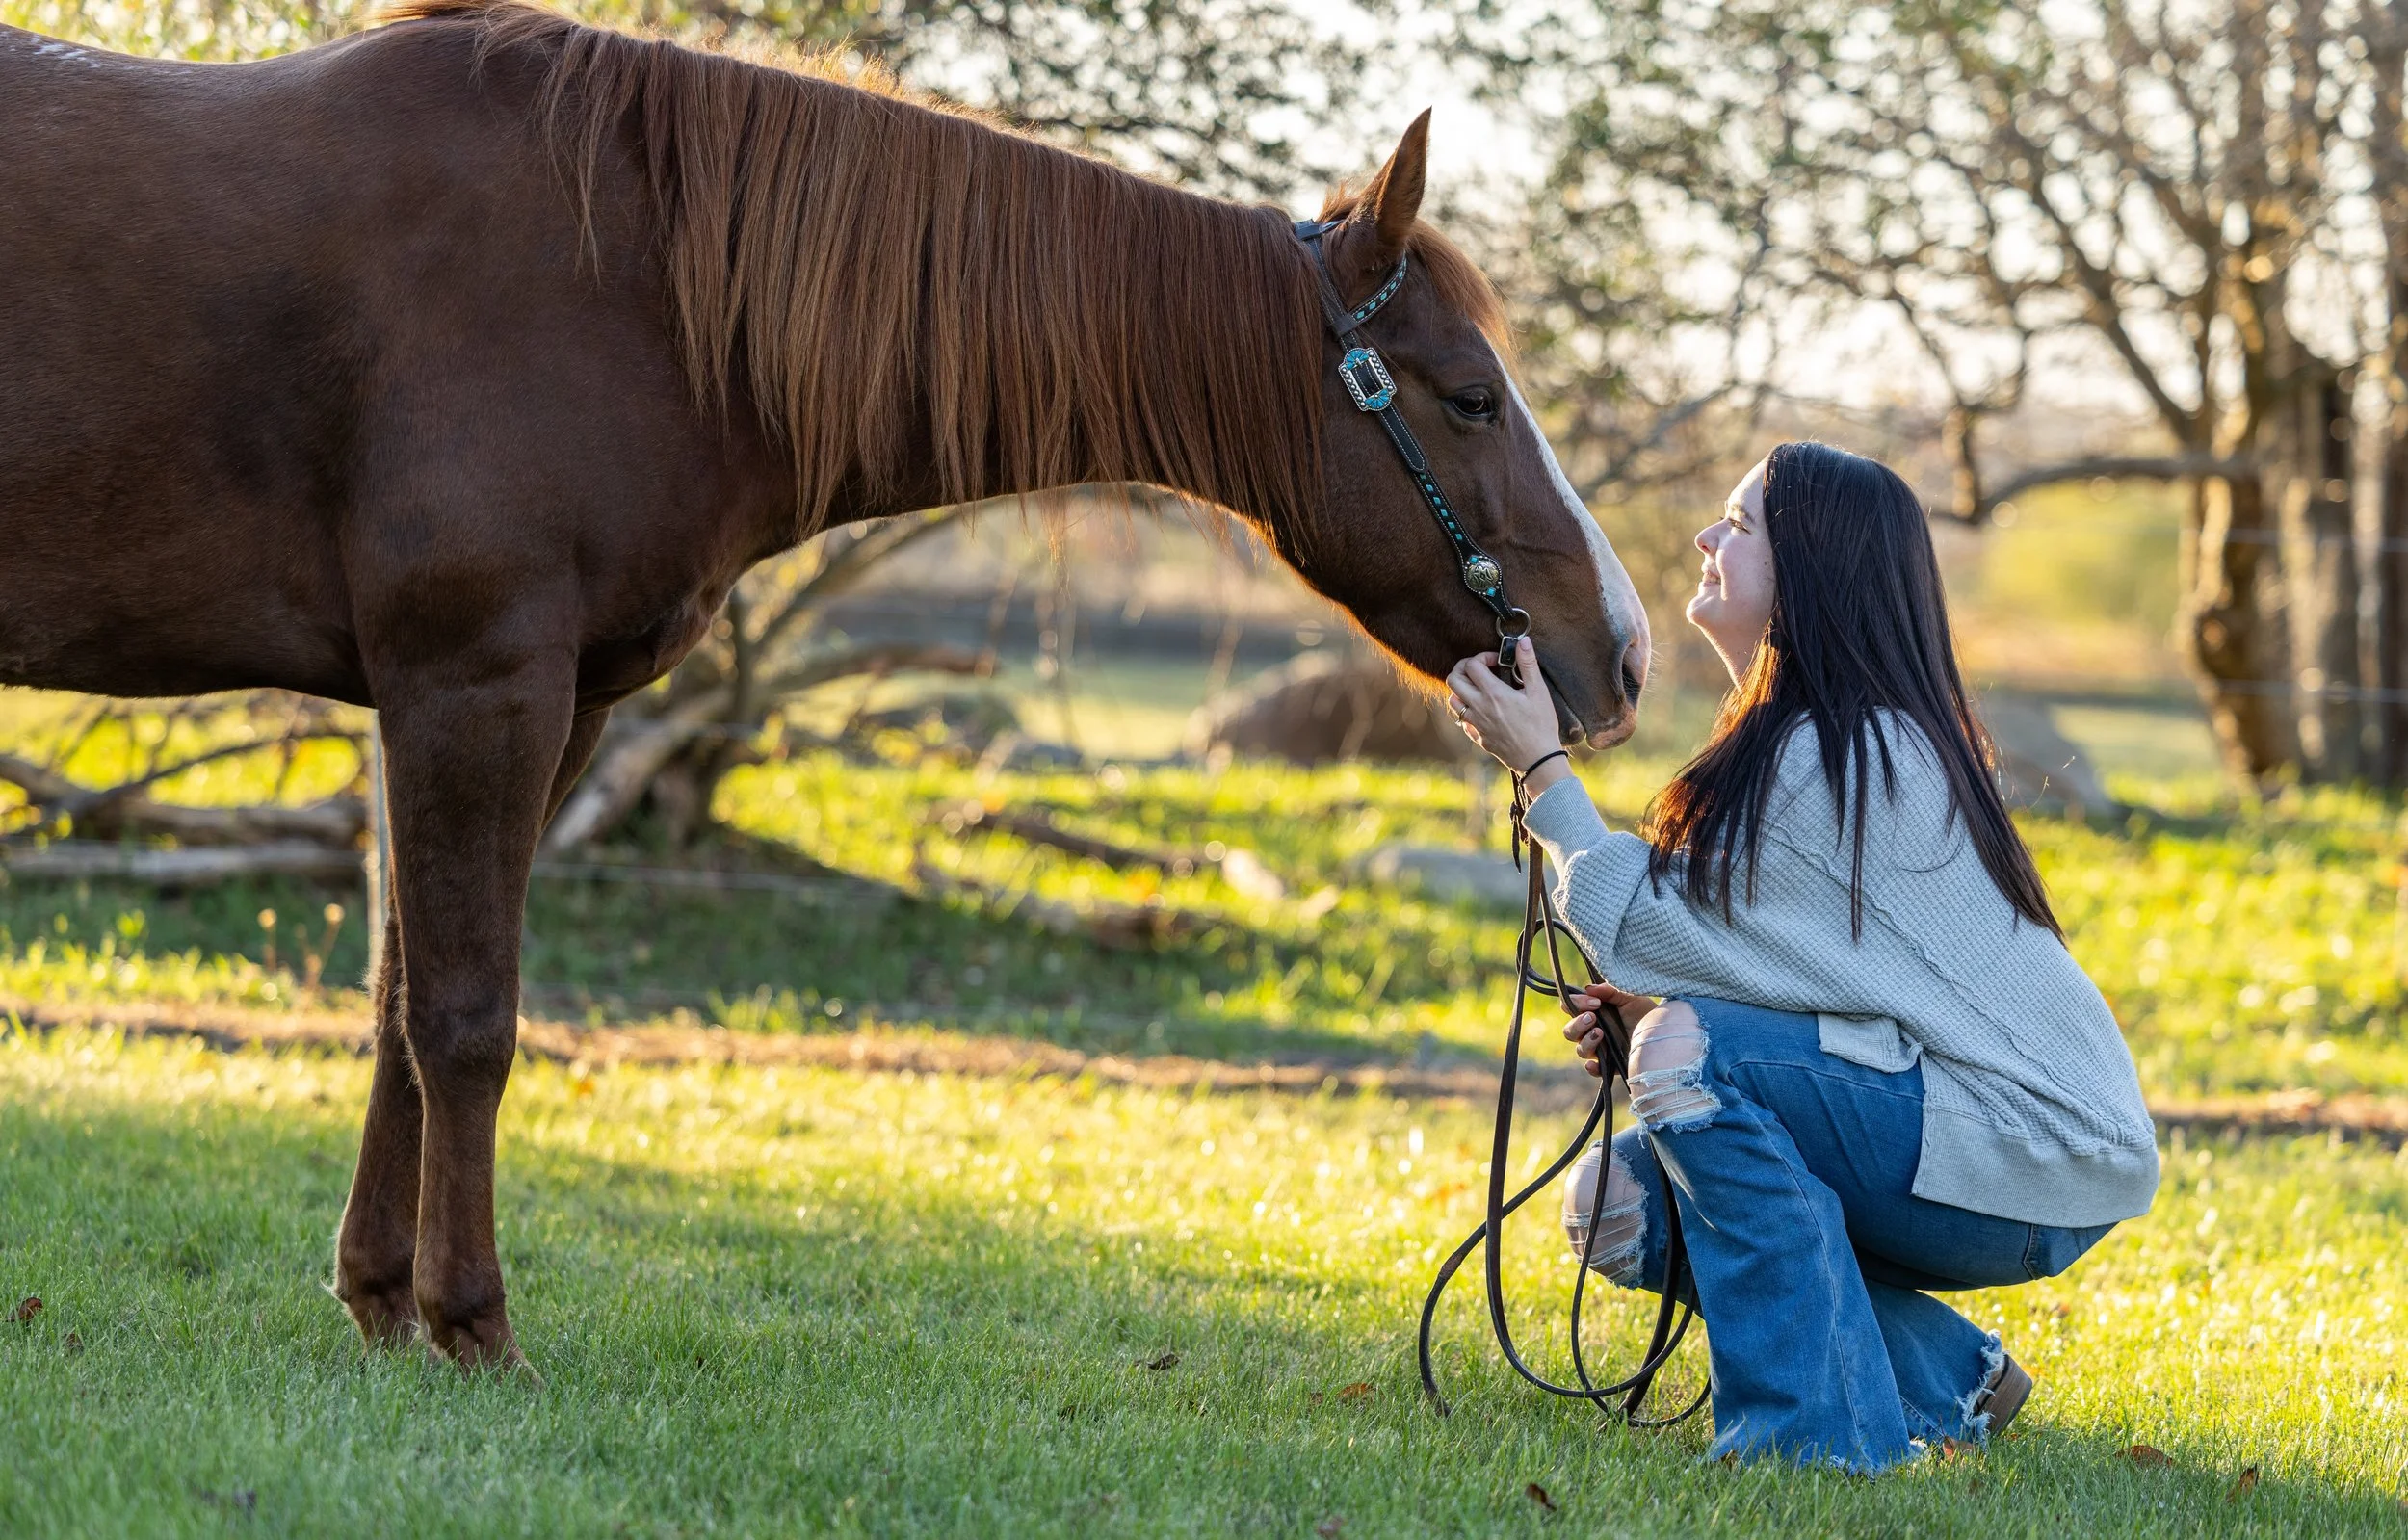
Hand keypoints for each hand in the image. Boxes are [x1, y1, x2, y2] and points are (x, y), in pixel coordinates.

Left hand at [1444, 638, 1561, 775]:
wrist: (1538, 760)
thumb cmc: (1541, 725)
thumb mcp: (1539, 692)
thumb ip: (1528, 664)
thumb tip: (1523, 642)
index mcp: (1493, 693)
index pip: (1471, 665)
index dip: (1482, 657)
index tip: (1496, 661)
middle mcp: (1479, 707)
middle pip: (1453, 679)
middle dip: (1463, 668)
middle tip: (1480, 669)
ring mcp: (1475, 724)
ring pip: (1452, 700)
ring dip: (1462, 689)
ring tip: (1479, 688)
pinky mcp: (1477, 737)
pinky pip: (1462, 720)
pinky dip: (1467, 710)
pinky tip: (1483, 709)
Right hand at [1560, 981, 1657, 1078]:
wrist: (1665, 1033)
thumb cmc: (1645, 1013)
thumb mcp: (1631, 998)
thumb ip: (1611, 991)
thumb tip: (1589, 988)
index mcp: (1594, 1012)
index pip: (1571, 1007)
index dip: (1577, 1003)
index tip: (1595, 1002)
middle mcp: (1593, 1031)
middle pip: (1570, 1031)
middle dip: (1577, 1024)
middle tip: (1593, 1017)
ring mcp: (1600, 1049)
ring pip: (1580, 1049)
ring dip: (1586, 1041)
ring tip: (1600, 1033)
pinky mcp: (1610, 1065)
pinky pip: (1594, 1070)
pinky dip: (1592, 1067)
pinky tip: (1595, 1063)